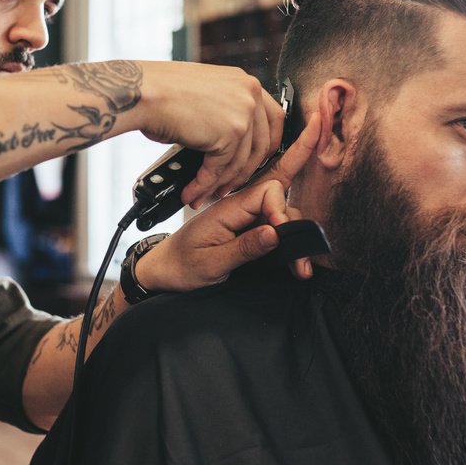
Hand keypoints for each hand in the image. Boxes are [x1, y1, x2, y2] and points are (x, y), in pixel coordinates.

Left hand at [134, 112, 321, 291]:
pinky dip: (288, 242)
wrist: (163, 272)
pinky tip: (296, 259)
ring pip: (282, 216)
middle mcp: (239, 210)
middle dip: (296, 225)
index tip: (282, 238)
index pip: (268, 192)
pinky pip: (274, 228)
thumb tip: (276, 233)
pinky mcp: (247, 231)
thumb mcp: (211, 263)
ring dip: (296, 236)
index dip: (281, 212)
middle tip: (303, 261)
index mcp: (227, 209)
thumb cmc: (180, 266)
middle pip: (281, 201)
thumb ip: (244, 248)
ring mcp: (244, 220)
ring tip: (301, 267)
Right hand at [137, 62, 284, 207]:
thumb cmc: (161, 91)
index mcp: (245, 82)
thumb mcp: (205, 93)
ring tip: (206, 195)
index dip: (266, 146)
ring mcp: (243, 113)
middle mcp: (250, 94)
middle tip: (229, 186)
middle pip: (263, 144)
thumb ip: (224, 110)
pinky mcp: (230, 133)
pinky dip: (205, 185)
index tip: (255, 163)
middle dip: (245, 172)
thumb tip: (228, 140)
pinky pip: (220, 169)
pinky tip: (193, 191)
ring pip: (241, 161)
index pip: (273, 119)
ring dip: (222, 183)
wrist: (143, 92)